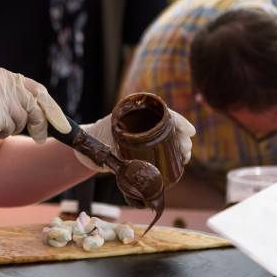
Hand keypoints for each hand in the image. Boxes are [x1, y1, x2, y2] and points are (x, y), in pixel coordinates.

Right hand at [0, 68, 70, 151]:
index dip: (52, 109)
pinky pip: (9, 129)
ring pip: (21, 121)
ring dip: (11, 129)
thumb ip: (17, 102)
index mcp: (4, 77)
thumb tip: (45, 117)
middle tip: (39, 137)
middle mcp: (3, 82)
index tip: (63, 124)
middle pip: (34, 107)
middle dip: (39, 124)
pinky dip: (0, 134)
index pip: (37, 91)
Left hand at [74, 108, 195, 171]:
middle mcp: (141, 121)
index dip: (180, 121)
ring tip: (186, 157)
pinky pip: (163, 147)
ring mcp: (144, 134)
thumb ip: (116, 150)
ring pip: (168, 136)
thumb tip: (131, 163)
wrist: (86, 149)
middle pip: (169, 125)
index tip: (191, 132)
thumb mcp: (105, 142)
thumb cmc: (94, 141)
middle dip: (182, 137)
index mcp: (135, 113)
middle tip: (187, 150)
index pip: (162, 113)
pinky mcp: (144, 146)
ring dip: (180, 145)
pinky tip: (180, 161)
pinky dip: (173, 153)